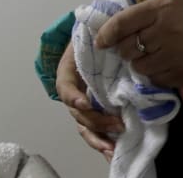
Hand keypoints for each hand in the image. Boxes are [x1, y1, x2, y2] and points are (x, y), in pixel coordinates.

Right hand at [55, 41, 122, 162]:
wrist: (97, 38)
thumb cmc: (96, 35)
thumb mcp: (93, 33)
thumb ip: (99, 37)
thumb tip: (110, 36)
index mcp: (68, 72)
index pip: (66, 87)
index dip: (73, 97)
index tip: (85, 103)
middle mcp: (74, 91)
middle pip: (78, 112)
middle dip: (96, 121)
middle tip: (116, 124)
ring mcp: (83, 102)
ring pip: (84, 125)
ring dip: (98, 138)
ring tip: (112, 148)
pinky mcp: (95, 109)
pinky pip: (94, 128)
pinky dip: (102, 140)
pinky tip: (113, 150)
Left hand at [95, 0, 182, 87]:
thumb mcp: (170, 1)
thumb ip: (142, 14)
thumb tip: (107, 36)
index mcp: (163, 7)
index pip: (122, 24)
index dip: (106, 35)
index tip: (101, 43)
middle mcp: (168, 30)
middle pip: (127, 49)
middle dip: (128, 49)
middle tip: (142, 45)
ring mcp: (178, 54)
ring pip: (139, 67)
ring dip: (143, 63)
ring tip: (159, 54)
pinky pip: (156, 80)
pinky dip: (158, 74)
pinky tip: (171, 62)